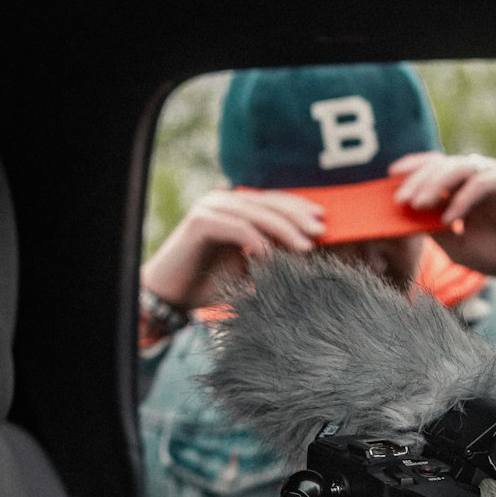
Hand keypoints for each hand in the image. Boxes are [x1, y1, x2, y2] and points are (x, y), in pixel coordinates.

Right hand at [140, 188, 324, 310]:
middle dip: (297, 217)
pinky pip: (236, 227)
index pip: (272, 202)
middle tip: (320, 232)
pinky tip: (273, 257)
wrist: (172, 295)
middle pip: (267, 203)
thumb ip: (272, 256)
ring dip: (283, 229)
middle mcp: (222, 201)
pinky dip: (256, 241)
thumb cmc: (211, 283)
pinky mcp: (199, 222)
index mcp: (235, 207)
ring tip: (306, 248)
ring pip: (255, 213)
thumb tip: (307, 257)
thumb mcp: (249, 268)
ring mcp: (209, 208)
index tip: (323, 222)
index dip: (298, 209)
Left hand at [388, 152, 495, 289]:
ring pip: (460, 167)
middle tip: (401, 199)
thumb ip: (432, 229)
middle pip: (442, 164)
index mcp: (463, 186)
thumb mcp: (455, 245)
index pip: (434, 167)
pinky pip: (482, 183)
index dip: (412, 168)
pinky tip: (450, 219)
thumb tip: (404, 217)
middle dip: (418, 180)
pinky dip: (463, 199)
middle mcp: (478, 175)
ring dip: (435, 184)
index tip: (389, 178)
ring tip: (419, 205)